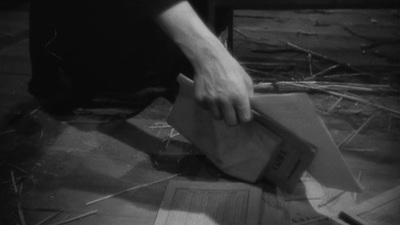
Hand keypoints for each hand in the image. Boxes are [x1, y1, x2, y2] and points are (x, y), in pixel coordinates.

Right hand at [155, 1, 252, 124]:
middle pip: (231, 123)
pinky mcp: (200, 99)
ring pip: (218, 117)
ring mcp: (211, 101)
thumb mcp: (245, 79)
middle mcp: (225, 101)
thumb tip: (251, 107)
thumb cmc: (230, 67)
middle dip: (233, 118)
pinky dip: (210, 105)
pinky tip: (211, 95)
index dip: (245, 116)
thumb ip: (249, 94)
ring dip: (221, 112)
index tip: (243, 113)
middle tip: (232, 111)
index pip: (244, 119)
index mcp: (239, 96)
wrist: (209, 58)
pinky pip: (207, 109)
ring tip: (221, 102)